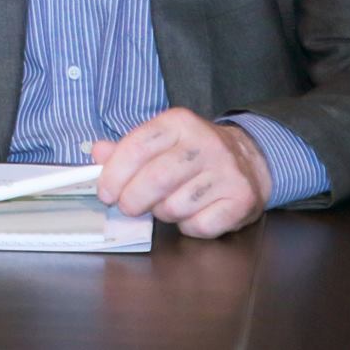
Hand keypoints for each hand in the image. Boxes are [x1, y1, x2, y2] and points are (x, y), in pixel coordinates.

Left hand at [91, 109, 269, 237]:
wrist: (251, 161)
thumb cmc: (193, 153)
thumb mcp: (161, 141)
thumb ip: (126, 148)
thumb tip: (97, 153)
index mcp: (179, 122)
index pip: (137, 148)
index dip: (114, 174)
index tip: (105, 192)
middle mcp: (206, 143)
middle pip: (155, 180)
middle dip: (132, 200)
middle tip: (127, 206)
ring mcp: (227, 172)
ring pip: (175, 207)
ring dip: (162, 213)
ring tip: (167, 203)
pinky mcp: (242, 199)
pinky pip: (199, 226)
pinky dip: (187, 226)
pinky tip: (192, 213)